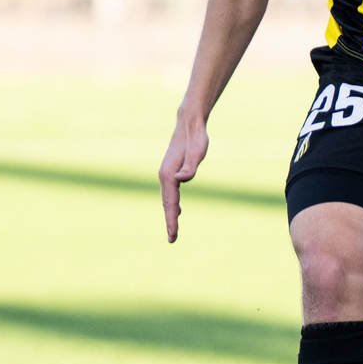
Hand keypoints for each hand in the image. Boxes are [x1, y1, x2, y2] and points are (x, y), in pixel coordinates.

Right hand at [159, 114, 208, 242]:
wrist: (190, 124)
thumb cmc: (196, 139)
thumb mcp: (197, 152)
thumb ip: (190, 167)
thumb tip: (182, 180)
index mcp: (169, 175)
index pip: (170, 203)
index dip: (171, 220)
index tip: (173, 235)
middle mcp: (165, 176)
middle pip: (167, 203)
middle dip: (170, 222)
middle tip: (172, 239)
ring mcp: (167, 173)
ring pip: (168, 199)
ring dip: (170, 214)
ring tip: (173, 230)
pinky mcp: (171, 171)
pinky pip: (171, 193)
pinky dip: (172, 204)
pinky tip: (177, 210)